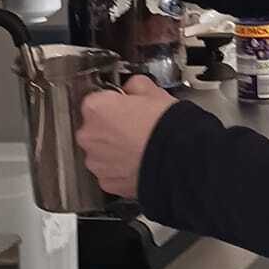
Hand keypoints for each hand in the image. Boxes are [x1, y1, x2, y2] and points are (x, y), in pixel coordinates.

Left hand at [75, 74, 176, 198]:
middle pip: (95, 128)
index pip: (97, 100)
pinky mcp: (107, 182)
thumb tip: (134, 88)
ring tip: (139, 147)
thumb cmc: (166, 127)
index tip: (126, 107)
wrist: (179, 159)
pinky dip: (120, 170)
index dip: (115, 103)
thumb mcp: (154, 92)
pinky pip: (110, 172)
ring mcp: (96, 161)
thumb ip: (135, 86)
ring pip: (101, 152)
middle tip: (136, 128)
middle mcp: (89, 135)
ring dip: (114, 150)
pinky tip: (138, 162)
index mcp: (96, 108)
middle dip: (111, 128)